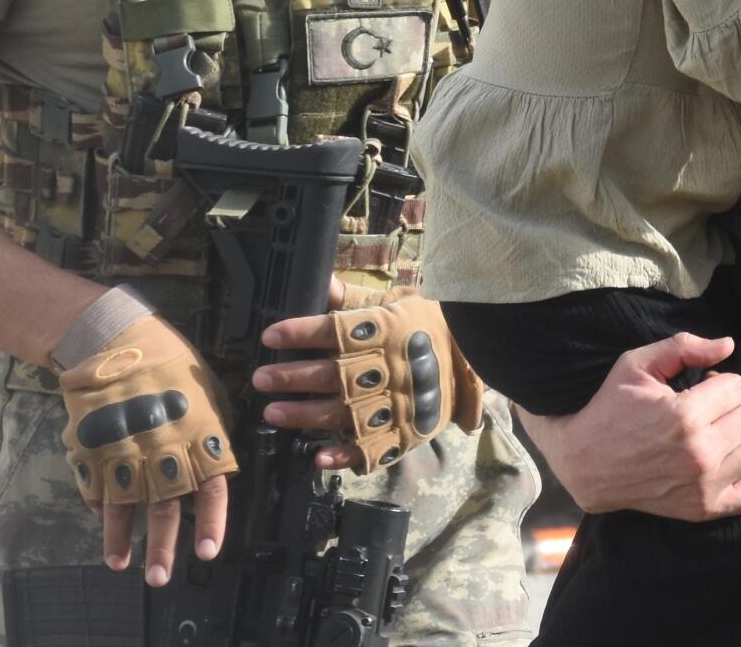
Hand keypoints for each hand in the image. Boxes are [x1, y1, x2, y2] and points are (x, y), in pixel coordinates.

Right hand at [57, 315, 234, 587]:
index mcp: (196, 436)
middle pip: (163, 508)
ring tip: (121, 564)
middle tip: (160, 577)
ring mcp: (123, 452)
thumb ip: (212, 430)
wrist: (116, 338)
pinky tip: (101, 521)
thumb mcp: (207, 390)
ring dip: (121, 538)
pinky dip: (98, 505)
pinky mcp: (92, 448)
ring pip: (124, 506)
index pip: (209, 488)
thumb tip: (216, 458)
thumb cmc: (171, 361)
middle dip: (162, 547)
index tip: (207, 553)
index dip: (209, 523)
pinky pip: (95, 485)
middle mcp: (161, 450)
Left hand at [254, 279, 483, 472]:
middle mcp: (390, 368)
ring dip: (305, 415)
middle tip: (260, 379)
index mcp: (387, 331)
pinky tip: (319, 457)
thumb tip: (323, 284)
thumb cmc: (430, 324)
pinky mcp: (406, 432)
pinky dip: (345, 456)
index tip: (271, 335)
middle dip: (293, 378)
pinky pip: (373, 450)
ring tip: (272, 412)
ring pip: (344, 413)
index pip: (337, 330)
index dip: (302, 333)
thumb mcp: (396, 303)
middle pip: (334, 375)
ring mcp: (397, 404)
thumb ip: (356, 300)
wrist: (481, 354)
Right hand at [512, 334, 740, 521]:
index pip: (738, 385)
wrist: (586, 464)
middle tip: (712, 407)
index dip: (720, 379)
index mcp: (684, 414)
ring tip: (724, 430)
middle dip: (738, 402)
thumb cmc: (612, 407)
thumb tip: (729, 345)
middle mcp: (700, 453)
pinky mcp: (705, 508)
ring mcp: (705, 485)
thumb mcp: (637, 364)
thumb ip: (685, 346)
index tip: (701, 385)